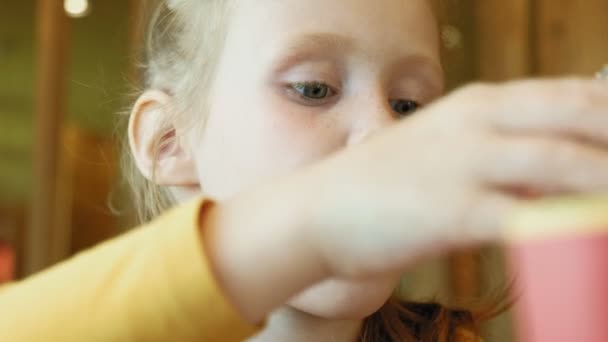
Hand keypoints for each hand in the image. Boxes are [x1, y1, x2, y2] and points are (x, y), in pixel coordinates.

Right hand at [310, 78, 607, 278]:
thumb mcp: (441, 150)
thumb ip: (494, 150)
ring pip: (562, 161)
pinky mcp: (451, 209)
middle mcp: (476, 123)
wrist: (317, 211)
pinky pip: (528, 217)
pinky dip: (568, 226)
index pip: (567, 94)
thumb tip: (547, 168)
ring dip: (605, 180)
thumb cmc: (381, 184)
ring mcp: (463, 163)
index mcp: (476, 104)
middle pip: (576, 117)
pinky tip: (588, 237)